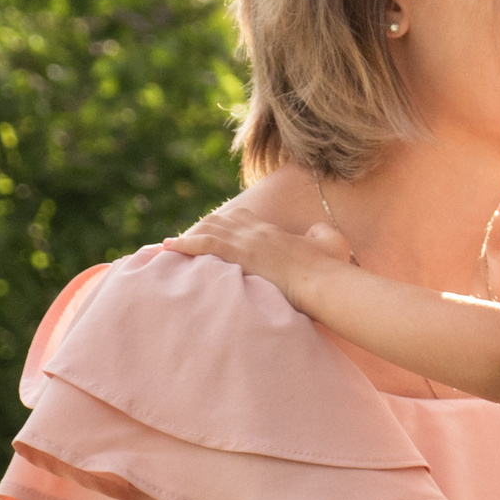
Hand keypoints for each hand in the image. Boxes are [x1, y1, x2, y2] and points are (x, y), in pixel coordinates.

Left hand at [166, 209, 351, 309]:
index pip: (240, 219)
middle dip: (199, 230)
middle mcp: (256, 231)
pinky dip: (184, 243)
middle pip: (219, 222)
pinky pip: (205, 243)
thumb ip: (318, 234)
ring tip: (169, 246)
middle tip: (184, 242)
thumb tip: (314, 231)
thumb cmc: (329, 267)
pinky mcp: (241, 254)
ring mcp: (247, 241)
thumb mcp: (329, 242)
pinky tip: (169, 247)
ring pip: (208, 229)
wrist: (324, 280)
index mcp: (273, 231)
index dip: (222, 224)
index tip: (211, 232)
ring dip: (187, 236)